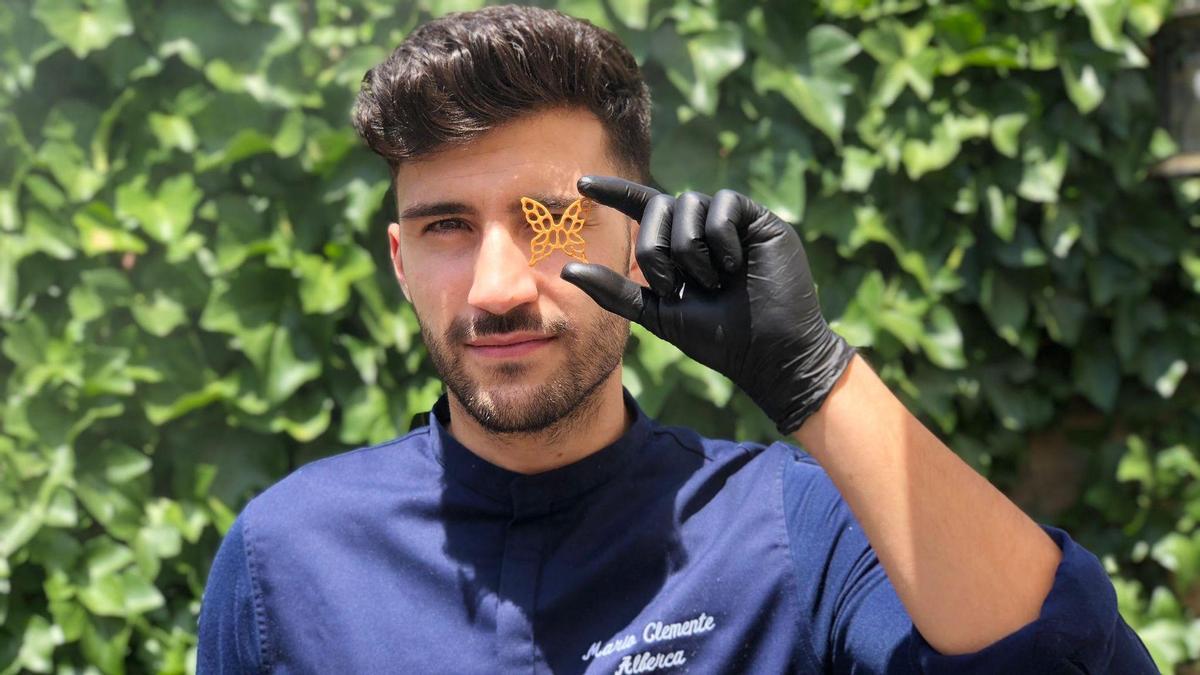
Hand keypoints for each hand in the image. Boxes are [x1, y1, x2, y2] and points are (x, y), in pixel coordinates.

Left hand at [561, 176, 855, 433]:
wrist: (767, 351)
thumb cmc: (716, 338)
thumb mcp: (656, 313)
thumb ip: (615, 292)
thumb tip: (568, 272)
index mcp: (677, 247)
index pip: (642, 207)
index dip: (614, 191)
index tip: (580, 183)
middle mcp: (702, 228)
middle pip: (660, 208)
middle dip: (657, 249)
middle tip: (677, 287)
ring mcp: (731, 222)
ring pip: (688, 204)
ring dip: (690, 251)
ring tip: (715, 282)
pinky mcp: (758, 219)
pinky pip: (722, 205)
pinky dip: (721, 239)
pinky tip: (738, 266)